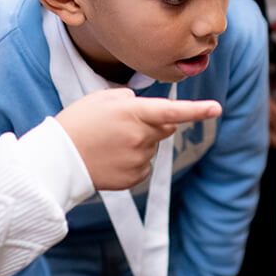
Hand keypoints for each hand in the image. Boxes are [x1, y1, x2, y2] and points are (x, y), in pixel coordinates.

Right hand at [55, 89, 221, 190]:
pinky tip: (112, 158)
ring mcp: (139, 159)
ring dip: (139, 143)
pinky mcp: (135, 177)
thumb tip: (144, 108)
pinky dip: (133, 161)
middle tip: (123, 124)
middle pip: (165, 127)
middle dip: (153, 124)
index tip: (217, 108)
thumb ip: (130, 99)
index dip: (197, 109)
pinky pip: (145, 165)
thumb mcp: (102, 98)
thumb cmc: (78, 123)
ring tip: (109, 143)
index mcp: (134, 113)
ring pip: (153, 147)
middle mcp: (141, 136)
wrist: (59, 159)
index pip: (172, 111)